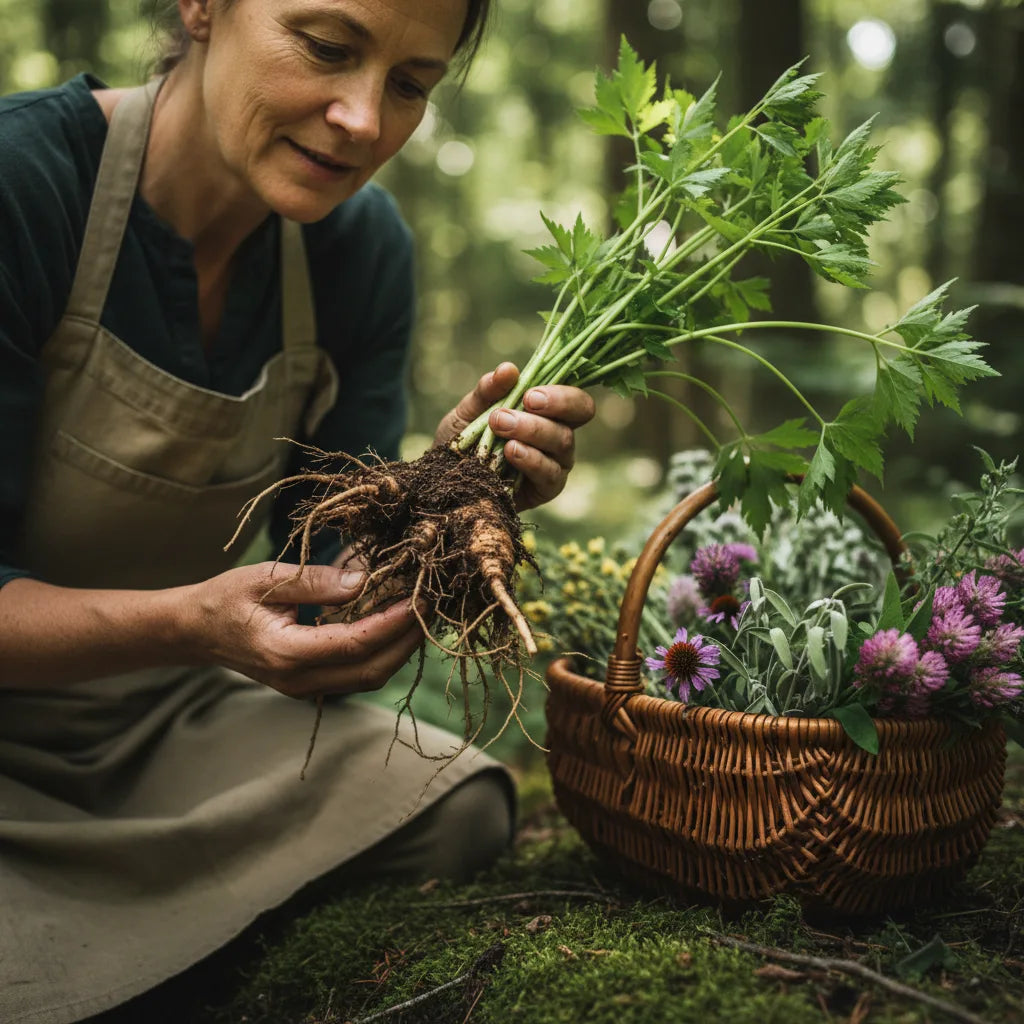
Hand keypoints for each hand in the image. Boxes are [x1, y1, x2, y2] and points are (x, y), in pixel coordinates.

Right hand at [180, 561, 422, 697]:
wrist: (194, 630)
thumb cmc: (226, 598)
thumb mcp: (265, 578)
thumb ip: (315, 582)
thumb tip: (364, 581)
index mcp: (285, 653)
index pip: (355, 644)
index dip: (393, 623)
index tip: (420, 599)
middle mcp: (298, 680)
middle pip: (371, 670)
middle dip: (407, 640)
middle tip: (430, 605)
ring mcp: (304, 688)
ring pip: (368, 678)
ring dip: (398, 649)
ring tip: (418, 613)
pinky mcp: (309, 684)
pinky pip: (356, 675)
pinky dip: (381, 653)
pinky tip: (393, 625)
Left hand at [435, 362, 594, 511]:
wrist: (446, 482)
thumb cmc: (463, 443)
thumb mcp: (467, 412)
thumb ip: (487, 391)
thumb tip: (508, 369)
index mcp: (547, 411)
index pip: (574, 396)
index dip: (561, 393)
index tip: (529, 394)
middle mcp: (559, 434)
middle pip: (580, 413)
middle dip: (556, 404)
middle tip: (524, 402)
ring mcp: (557, 462)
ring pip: (563, 441)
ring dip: (533, 429)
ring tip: (501, 425)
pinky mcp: (547, 488)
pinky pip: (550, 474)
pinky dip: (532, 460)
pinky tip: (511, 452)